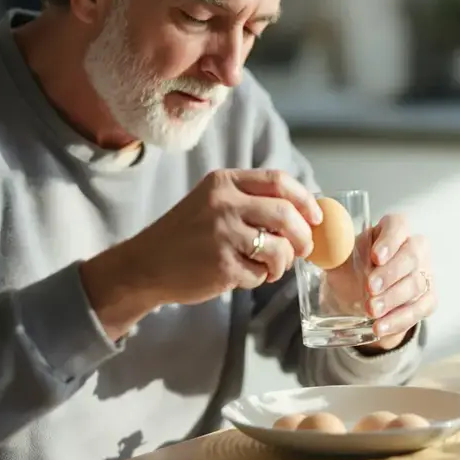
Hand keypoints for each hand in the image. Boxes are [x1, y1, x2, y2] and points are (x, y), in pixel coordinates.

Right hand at [81, 169, 321, 337]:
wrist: (143, 265)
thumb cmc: (184, 235)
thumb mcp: (211, 202)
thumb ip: (249, 201)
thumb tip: (303, 213)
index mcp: (223, 182)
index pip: (279, 181)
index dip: (305, 199)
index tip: (316, 217)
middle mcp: (223, 204)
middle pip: (286, 215)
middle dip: (303, 237)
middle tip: (303, 250)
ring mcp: (223, 235)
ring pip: (279, 248)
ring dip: (282, 263)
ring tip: (270, 268)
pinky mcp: (222, 266)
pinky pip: (260, 274)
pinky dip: (259, 279)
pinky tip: (241, 275)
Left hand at [325, 214, 435, 351]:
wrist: (356, 303)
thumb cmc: (349, 272)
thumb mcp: (338, 261)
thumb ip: (331, 253)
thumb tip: (320, 248)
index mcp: (391, 230)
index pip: (398, 225)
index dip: (390, 239)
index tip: (376, 257)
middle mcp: (413, 248)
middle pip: (412, 255)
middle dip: (391, 273)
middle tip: (370, 288)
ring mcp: (424, 274)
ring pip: (416, 283)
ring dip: (392, 299)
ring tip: (370, 311)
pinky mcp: (427, 299)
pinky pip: (420, 309)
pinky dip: (399, 320)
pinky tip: (380, 327)